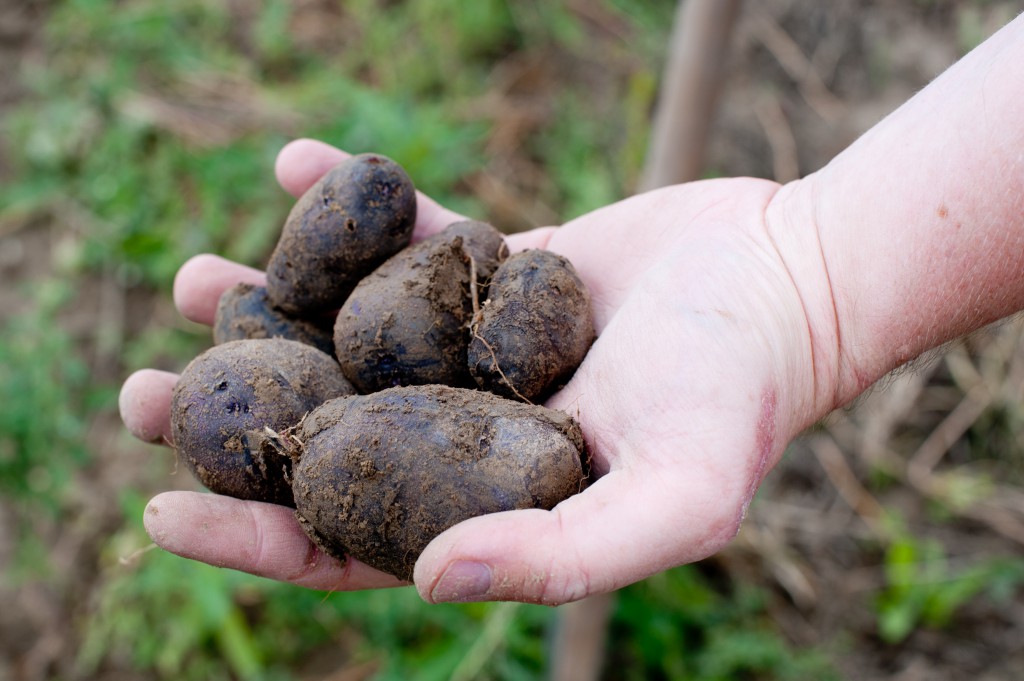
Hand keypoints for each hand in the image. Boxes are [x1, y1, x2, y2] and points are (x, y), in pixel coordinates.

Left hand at [121, 138, 831, 603]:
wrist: (789, 279)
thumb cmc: (741, 399)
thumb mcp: (674, 500)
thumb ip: (559, 557)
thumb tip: (422, 585)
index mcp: (492, 506)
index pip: (356, 543)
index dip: (257, 539)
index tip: (160, 513)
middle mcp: (472, 431)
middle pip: (331, 436)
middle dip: (234, 423)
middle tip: (141, 394)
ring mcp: (479, 344)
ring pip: (352, 335)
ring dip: (268, 310)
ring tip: (194, 284)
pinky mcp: (498, 267)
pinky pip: (410, 238)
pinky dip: (354, 205)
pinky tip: (295, 161)